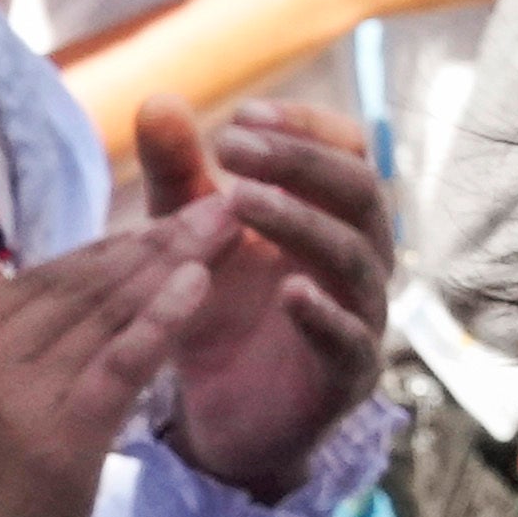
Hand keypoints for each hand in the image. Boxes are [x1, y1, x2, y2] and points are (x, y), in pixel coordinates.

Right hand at [0, 208, 206, 516]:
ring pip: (104, 315)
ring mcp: (14, 399)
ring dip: (170, 264)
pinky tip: (201, 281)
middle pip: (76, 288)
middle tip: (208, 204)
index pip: (30, 284)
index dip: (98, 252)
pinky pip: (121, 363)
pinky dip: (162, 318)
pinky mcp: (60, 437)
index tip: (149, 229)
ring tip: (219, 225)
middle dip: (148, 241)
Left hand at [139, 95, 392, 496]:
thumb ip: (177, 176)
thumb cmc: (217, 313)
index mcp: (332, 215)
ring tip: (241, 201)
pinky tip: (289, 294)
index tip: (241, 118)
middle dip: (299, 163)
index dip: (304, 128)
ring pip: (356, 256)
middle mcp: (360, 258)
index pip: (349, 151)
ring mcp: (361, 317)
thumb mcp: (186, 238)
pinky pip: (351, 341)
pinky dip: (324, 315)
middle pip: (361, 191)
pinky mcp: (347, 377)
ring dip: (301, 223)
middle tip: (232, 148)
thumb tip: (156, 100)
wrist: (217, 416)